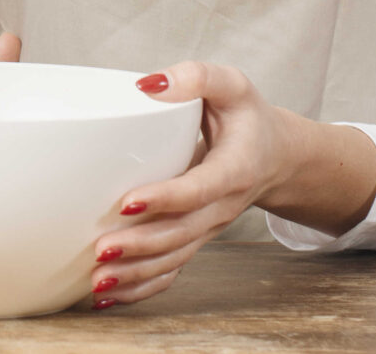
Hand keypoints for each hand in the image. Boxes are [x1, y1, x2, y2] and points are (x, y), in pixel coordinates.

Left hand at [90, 62, 375, 308]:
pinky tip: (110, 298)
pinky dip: (143, 288)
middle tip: (102, 251)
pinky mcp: (194, 237)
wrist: (277, 156)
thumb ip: (197, 78)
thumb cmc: (247, 118)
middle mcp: (221, 206)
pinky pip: (171, 270)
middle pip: (182, 234)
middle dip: (142, 246)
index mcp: (233, 169)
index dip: (166, 198)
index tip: (129, 202)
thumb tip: (148, 84)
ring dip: (137, 274)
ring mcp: (208, 227)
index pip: (199, 189)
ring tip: (98, 281)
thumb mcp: (232, 86)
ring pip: (174, 259)